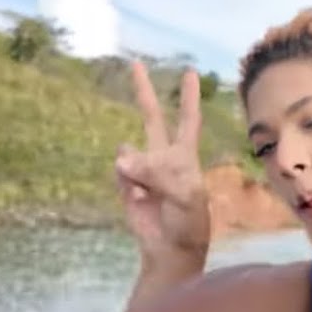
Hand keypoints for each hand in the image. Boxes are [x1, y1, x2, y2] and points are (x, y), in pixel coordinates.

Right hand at [115, 62, 209, 264]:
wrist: (170, 248)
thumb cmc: (188, 222)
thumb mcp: (185, 195)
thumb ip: (158, 172)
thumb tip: (122, 156)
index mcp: (185, 157)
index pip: (188, 120)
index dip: (188, 97)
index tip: (191, 72)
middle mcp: (163, 157)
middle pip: (151, 118)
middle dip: (143, 92)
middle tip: (135, 63)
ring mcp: (142, 169)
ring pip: (130, 154)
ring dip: (138, 171)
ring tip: (151, 195)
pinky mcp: (125, 183)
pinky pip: (120, 174)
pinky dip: (127, 186)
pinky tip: (139, 200)